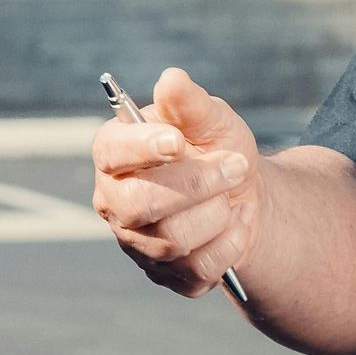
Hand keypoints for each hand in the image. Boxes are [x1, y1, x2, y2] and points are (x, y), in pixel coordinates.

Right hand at [91, 68, 262, 299]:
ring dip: (218, 213)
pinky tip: (235, 225)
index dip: (141, 148)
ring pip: (171, 240)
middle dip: (198, 184)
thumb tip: (171, 80)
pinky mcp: (165, 274)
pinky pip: (197, 270)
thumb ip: (190, 103)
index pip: (111, 152)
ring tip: (232, 196)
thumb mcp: (211, 119)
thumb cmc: (216, 148)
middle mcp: (115, 200)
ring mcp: (136, 242)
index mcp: (115, 153)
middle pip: (140, 204)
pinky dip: (229, 245)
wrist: (243, 196)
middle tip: (237, 165)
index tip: (177, 141)